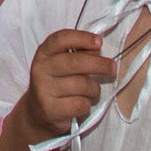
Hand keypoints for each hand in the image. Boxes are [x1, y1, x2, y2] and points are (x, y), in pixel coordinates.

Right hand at [15, 28, 115, 145]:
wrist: (38, 112)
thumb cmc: (58, 83)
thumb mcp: (63, 64)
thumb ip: (79, 54)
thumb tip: (97, 47)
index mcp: (44, 53)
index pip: (61, 39)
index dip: (82, 38)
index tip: (99, 42)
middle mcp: (40, 69)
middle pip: (75, 62)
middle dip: (99, 64)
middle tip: (112, 68)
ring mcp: (43, 90)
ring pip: (82, 85)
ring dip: (94, 89)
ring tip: (92, 92)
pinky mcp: (50, 109)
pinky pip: (81, 104)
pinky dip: (87, 104)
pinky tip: (82, 104)